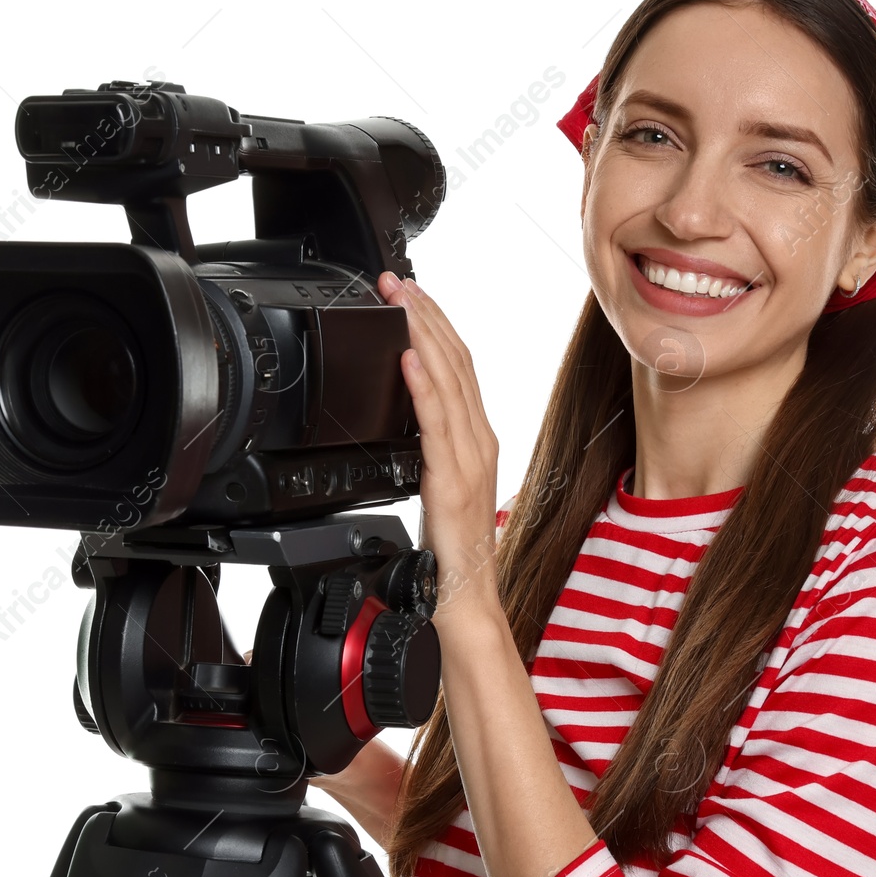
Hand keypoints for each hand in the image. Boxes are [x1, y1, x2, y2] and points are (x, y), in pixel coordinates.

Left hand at [378, 270, 501, 627]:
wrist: (465, 598)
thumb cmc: (450, 550)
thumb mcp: (437, 485)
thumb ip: (429, 446)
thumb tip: (408, 412)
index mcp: (476, 439)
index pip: (460, 366)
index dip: (436, 323)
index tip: (410, 291)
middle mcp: (479, 441)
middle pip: (457, 362)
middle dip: (426, 314)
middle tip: (396, 278)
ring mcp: (470, 460)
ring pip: (450, 382)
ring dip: (423, 334)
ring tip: (401, 300)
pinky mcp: (452, 481)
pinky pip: (437, 425)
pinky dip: (424, 386)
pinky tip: (409, 357)